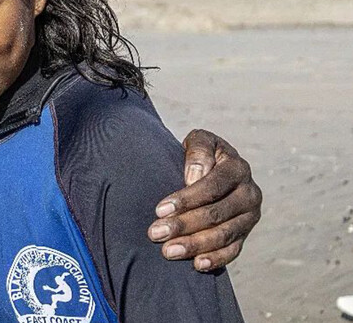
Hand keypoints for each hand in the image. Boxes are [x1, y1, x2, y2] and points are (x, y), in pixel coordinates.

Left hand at [147, 129, 261, 271]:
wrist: (213, 168)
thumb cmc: (200, 154)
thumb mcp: (199, 141)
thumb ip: (198, 152)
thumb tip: (195, 176)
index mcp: (238, 168)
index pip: (212, 186)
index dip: (186, 199)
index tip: (159, 209)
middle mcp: (250, 193)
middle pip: (216, 214)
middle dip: (184, 225)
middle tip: (155, 233)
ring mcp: (249, 216)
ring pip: (224, 235)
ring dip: (194, 245)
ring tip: (167, 251)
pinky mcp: (245, 233)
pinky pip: (233, 250)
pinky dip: (216, 259)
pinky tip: (196, 264)